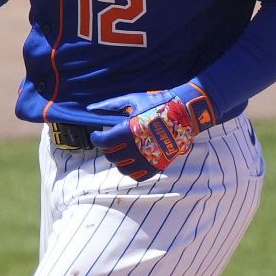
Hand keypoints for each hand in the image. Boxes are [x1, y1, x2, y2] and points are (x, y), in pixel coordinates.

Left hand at [87, 81, 216, 181]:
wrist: (186, 113)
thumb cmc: (158, 104)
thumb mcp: (133, 100)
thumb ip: (110, 105)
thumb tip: (90, 108)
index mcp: (129, 131)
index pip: (103, 142)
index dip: (96, 139)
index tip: (97, 135)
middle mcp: (136, 147)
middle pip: (111, 156)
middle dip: (108, 148)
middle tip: (112, 140)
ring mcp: (147, 159)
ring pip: (122, 168)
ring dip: (119, 160)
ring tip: (123, 150)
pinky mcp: (157, 166)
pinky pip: (137, 176)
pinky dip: (131, 170)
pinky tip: (133, 159)